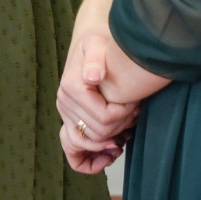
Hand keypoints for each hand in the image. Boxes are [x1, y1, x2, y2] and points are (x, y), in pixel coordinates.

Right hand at [55, 10, 140, 174]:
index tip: (137, 104)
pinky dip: (92, 156)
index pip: (104, 117)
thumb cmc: (99, 43)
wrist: (91, 44)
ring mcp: (65, 113)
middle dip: (121, 126)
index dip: (126, 115)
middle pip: (98, 133)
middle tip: (136, 114)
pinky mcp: (69, 119)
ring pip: (89, 142)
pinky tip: (112, 150)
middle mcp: (63, 102)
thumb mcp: (98, 44)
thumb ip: (96, 59)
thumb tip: (93, 77)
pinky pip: (74, 149)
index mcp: (71, 87)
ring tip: (128, 131)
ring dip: (110, 141)